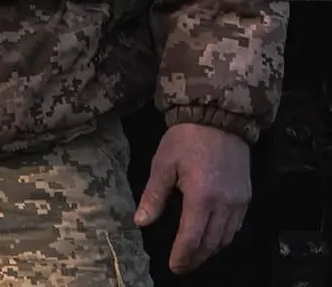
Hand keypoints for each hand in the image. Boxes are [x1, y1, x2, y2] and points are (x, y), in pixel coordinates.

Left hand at [135, 122, 251, 273]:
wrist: (218, 119)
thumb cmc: (185, 140)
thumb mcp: (162, 164)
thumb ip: (153, 196)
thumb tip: (140, 222)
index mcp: (201, 196)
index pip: (192, 237)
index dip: (183, 256)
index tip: (174, 266)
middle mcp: (224, 204)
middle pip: (211, 242)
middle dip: (196, 258)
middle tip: (182, 266)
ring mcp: (239, 201)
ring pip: (226, 237)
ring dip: (211, 250)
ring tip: (195, 255)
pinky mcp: (246, 196)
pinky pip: (237, 225)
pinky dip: (224, 237)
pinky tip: (213, 238)